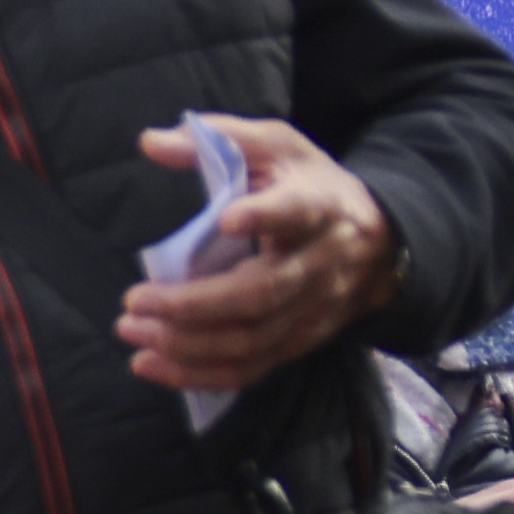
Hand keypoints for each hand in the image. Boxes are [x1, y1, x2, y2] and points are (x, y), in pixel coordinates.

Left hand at [120, 113, 399, 396]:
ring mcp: (311, 310)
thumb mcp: (276, 148)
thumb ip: (218, 139)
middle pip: (261, 294)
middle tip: (135, 300)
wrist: (381, 243)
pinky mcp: (299, 341)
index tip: (228, 217)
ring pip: (251, 339)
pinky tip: (150, 364)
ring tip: (131, 330)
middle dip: (194, 304)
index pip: (297, 212)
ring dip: (185, 344)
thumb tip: (151, 141)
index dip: (266, 215)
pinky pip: (249, 368)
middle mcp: (319, 264)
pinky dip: (198, 374)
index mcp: (318, 206)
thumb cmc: (310, 186)